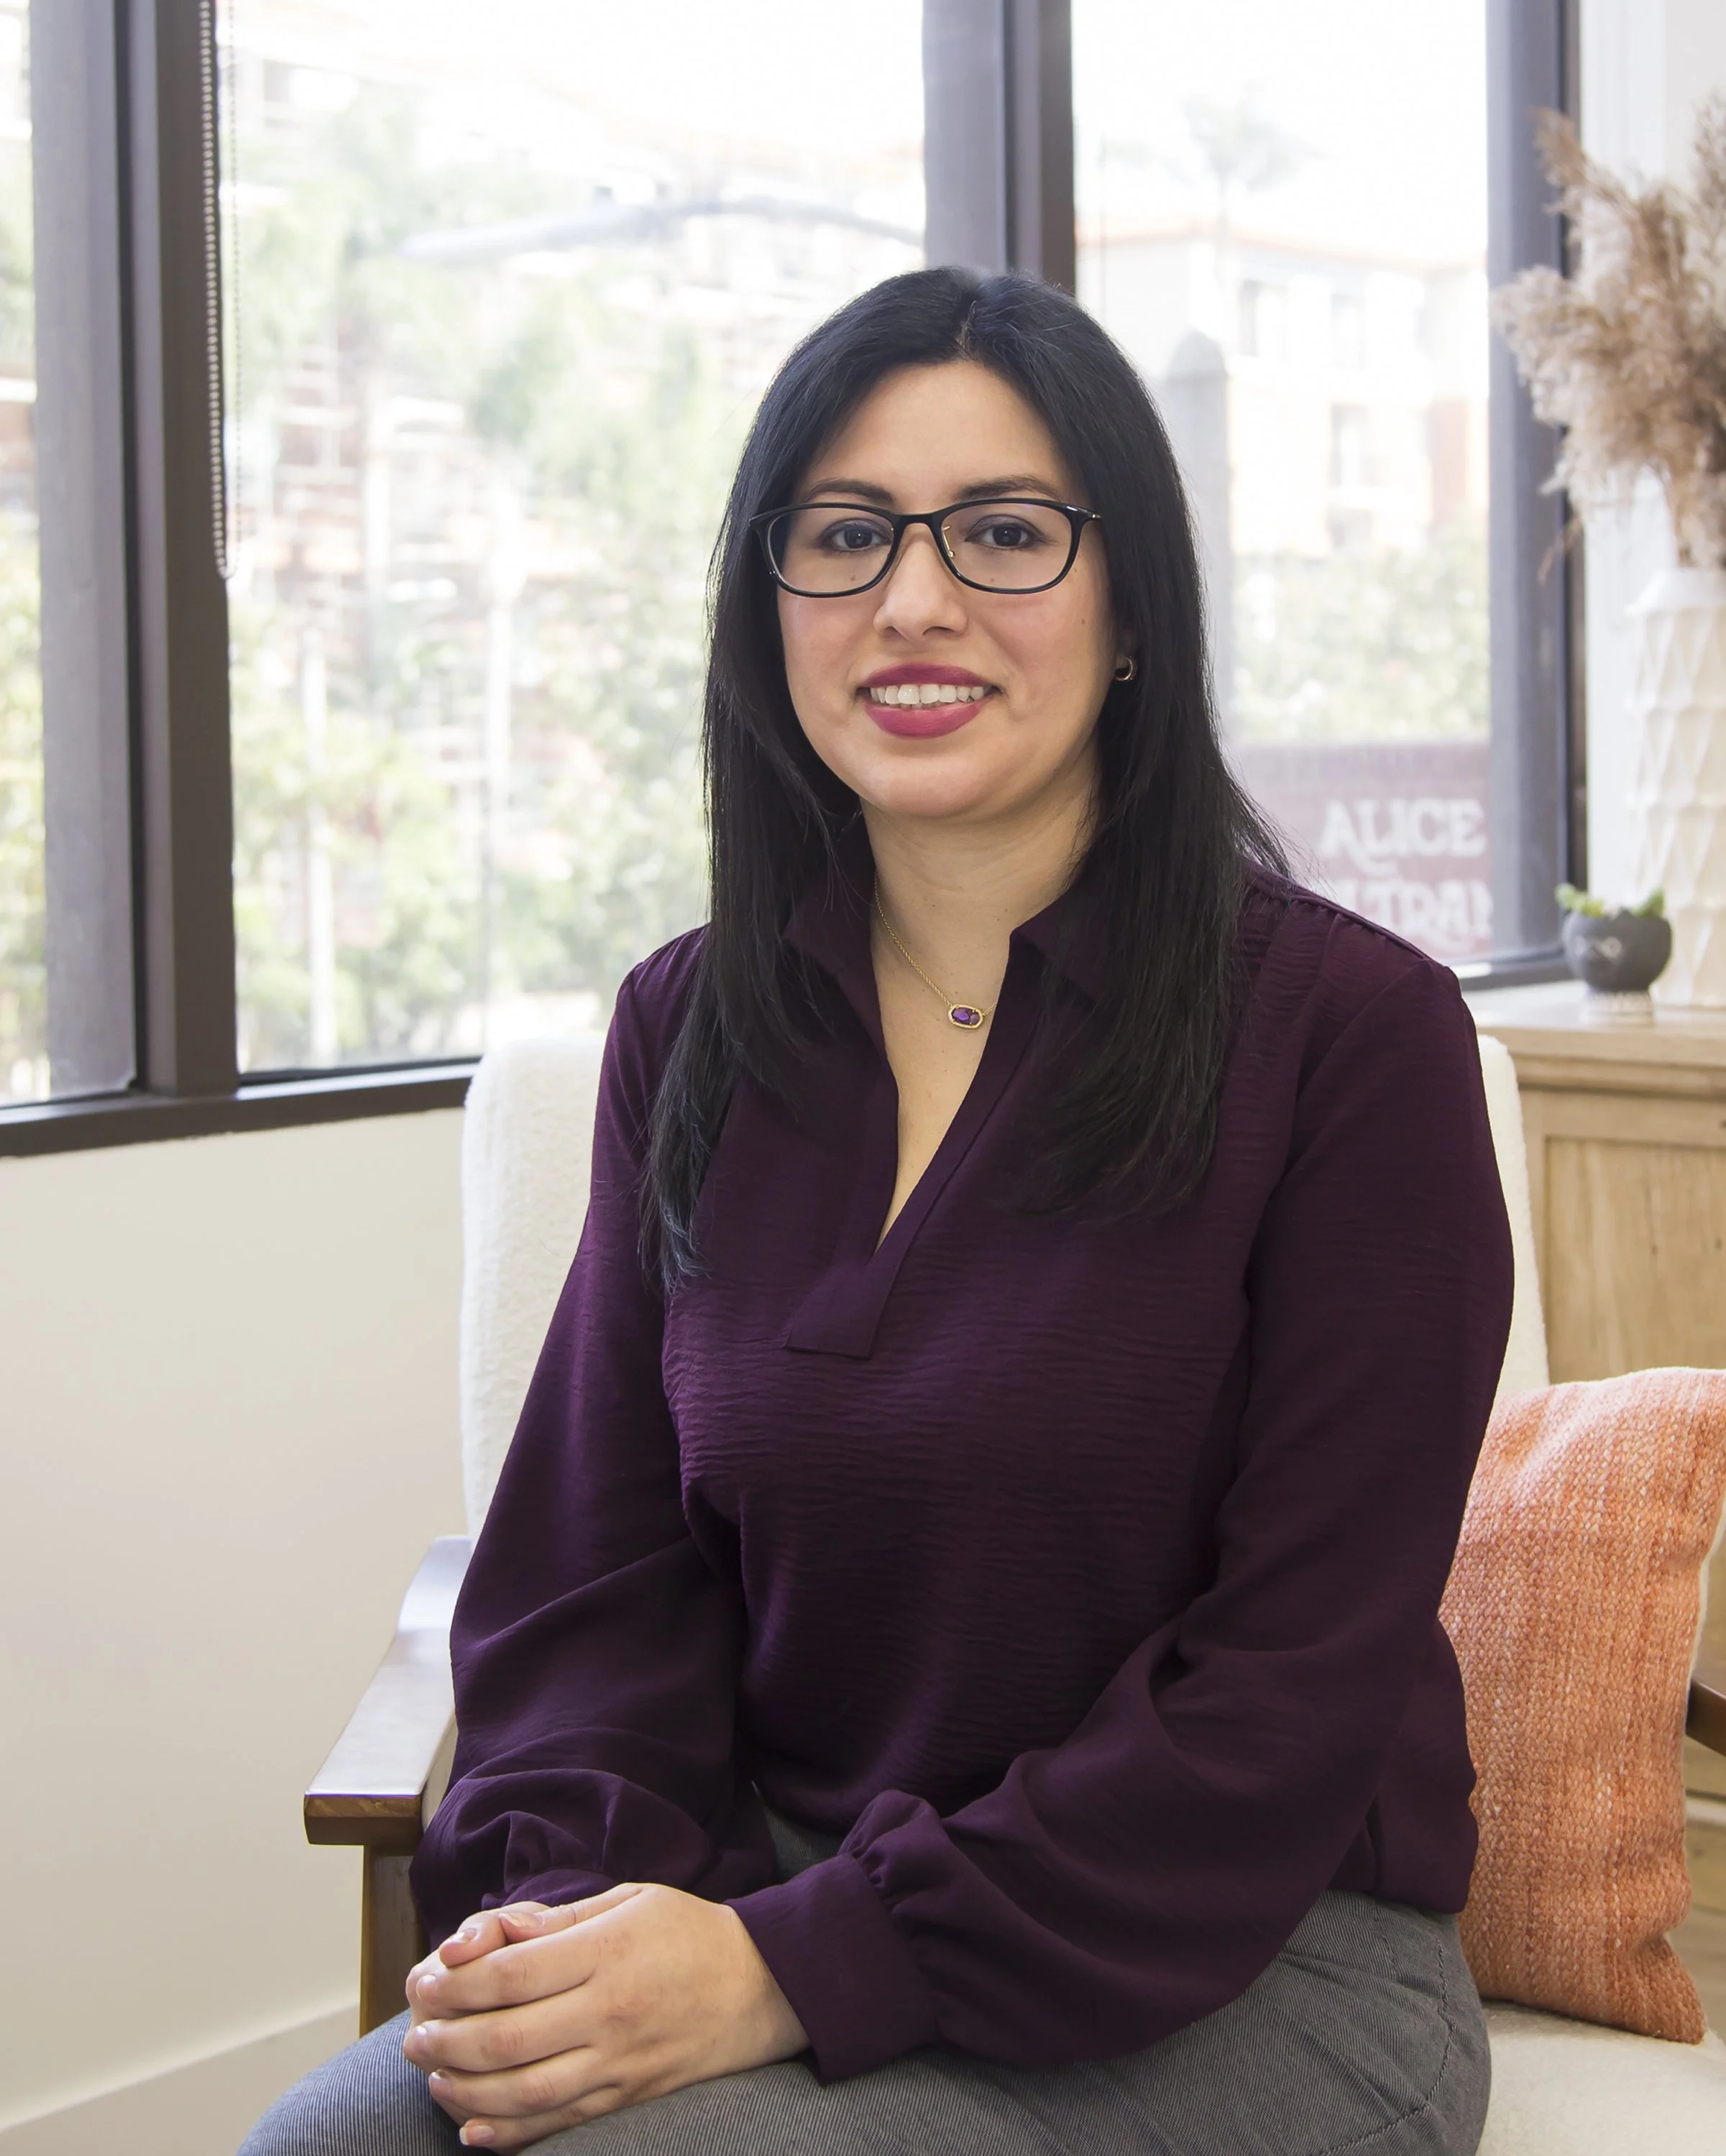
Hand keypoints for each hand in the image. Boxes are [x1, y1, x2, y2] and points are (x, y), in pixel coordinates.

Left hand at [402, 1883, 807, 2147]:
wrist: (763, 1985)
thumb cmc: (687, 1931)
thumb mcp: (626, 1900)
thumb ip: (555, 1921)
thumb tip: (486, 1934)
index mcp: (608, 1950)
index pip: (511, 1974)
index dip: (456, 1982)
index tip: (425, 1982)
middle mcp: (611, 2011)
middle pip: (507, 2037)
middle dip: (446, 2039)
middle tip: (414, 2034)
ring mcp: (621, 2062)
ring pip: (525, 2091)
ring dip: (465, 2088)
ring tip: (433, 2074)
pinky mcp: (629, 2098)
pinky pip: (560, 2124)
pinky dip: (508, 2132)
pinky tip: (472, 2126)